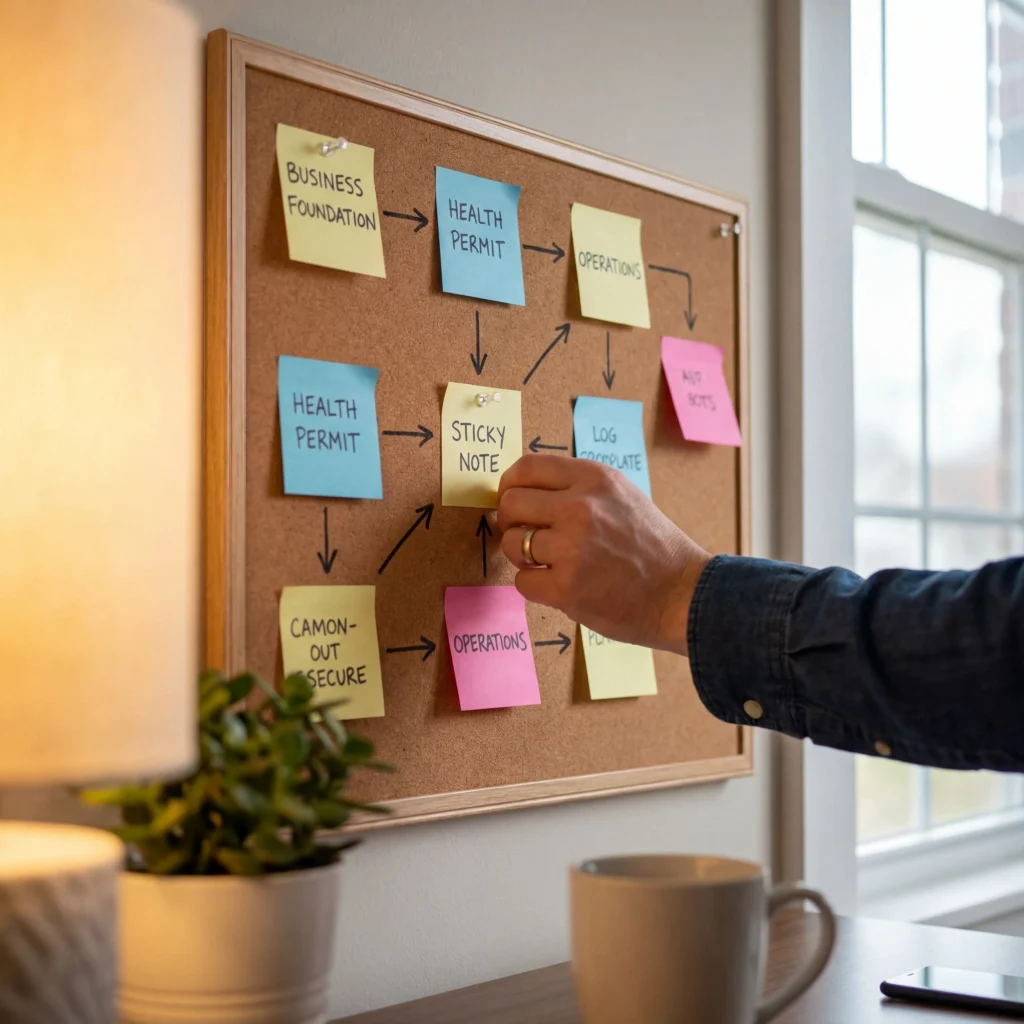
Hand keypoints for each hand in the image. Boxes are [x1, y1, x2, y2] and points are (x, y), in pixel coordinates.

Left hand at [497, 455, 710, 655]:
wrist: (681, 593)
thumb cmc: (651, 546)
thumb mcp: (622, 494)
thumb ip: (577, 487)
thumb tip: (523, 488)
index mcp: (594, 478)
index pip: (526, 468)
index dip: (510, 485)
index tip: (512, 500)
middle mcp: (581, 507)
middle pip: (510, 503)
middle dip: (510, 521)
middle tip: (525, 535)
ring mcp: (572, 548)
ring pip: (510, 542)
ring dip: (521, 555)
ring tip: (545, 562)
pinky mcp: (566, 587)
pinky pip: (522, 580)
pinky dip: (534, 585)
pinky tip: (557, 584)